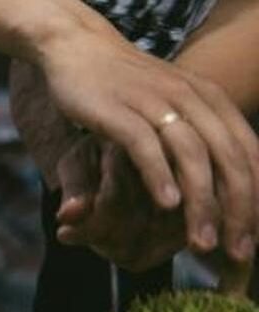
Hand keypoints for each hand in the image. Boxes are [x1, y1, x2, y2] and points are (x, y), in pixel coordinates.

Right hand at [38, 30, 258, 267]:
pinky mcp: (119, 110)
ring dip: (201, 205)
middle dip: (237, 211)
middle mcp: (192, 99)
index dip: (256, 199)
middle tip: (236, 252)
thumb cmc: (125, 87)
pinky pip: (146, 147)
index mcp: (212, 101)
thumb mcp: (172, 105)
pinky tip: (167, 205)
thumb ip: (197, 137)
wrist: (80, 50)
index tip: (253, 240)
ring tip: (201, 243)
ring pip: (192, 158)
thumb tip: (224, 182)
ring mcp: (156, 103)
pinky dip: (160, 177)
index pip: (248, 154)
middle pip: (228, 161)